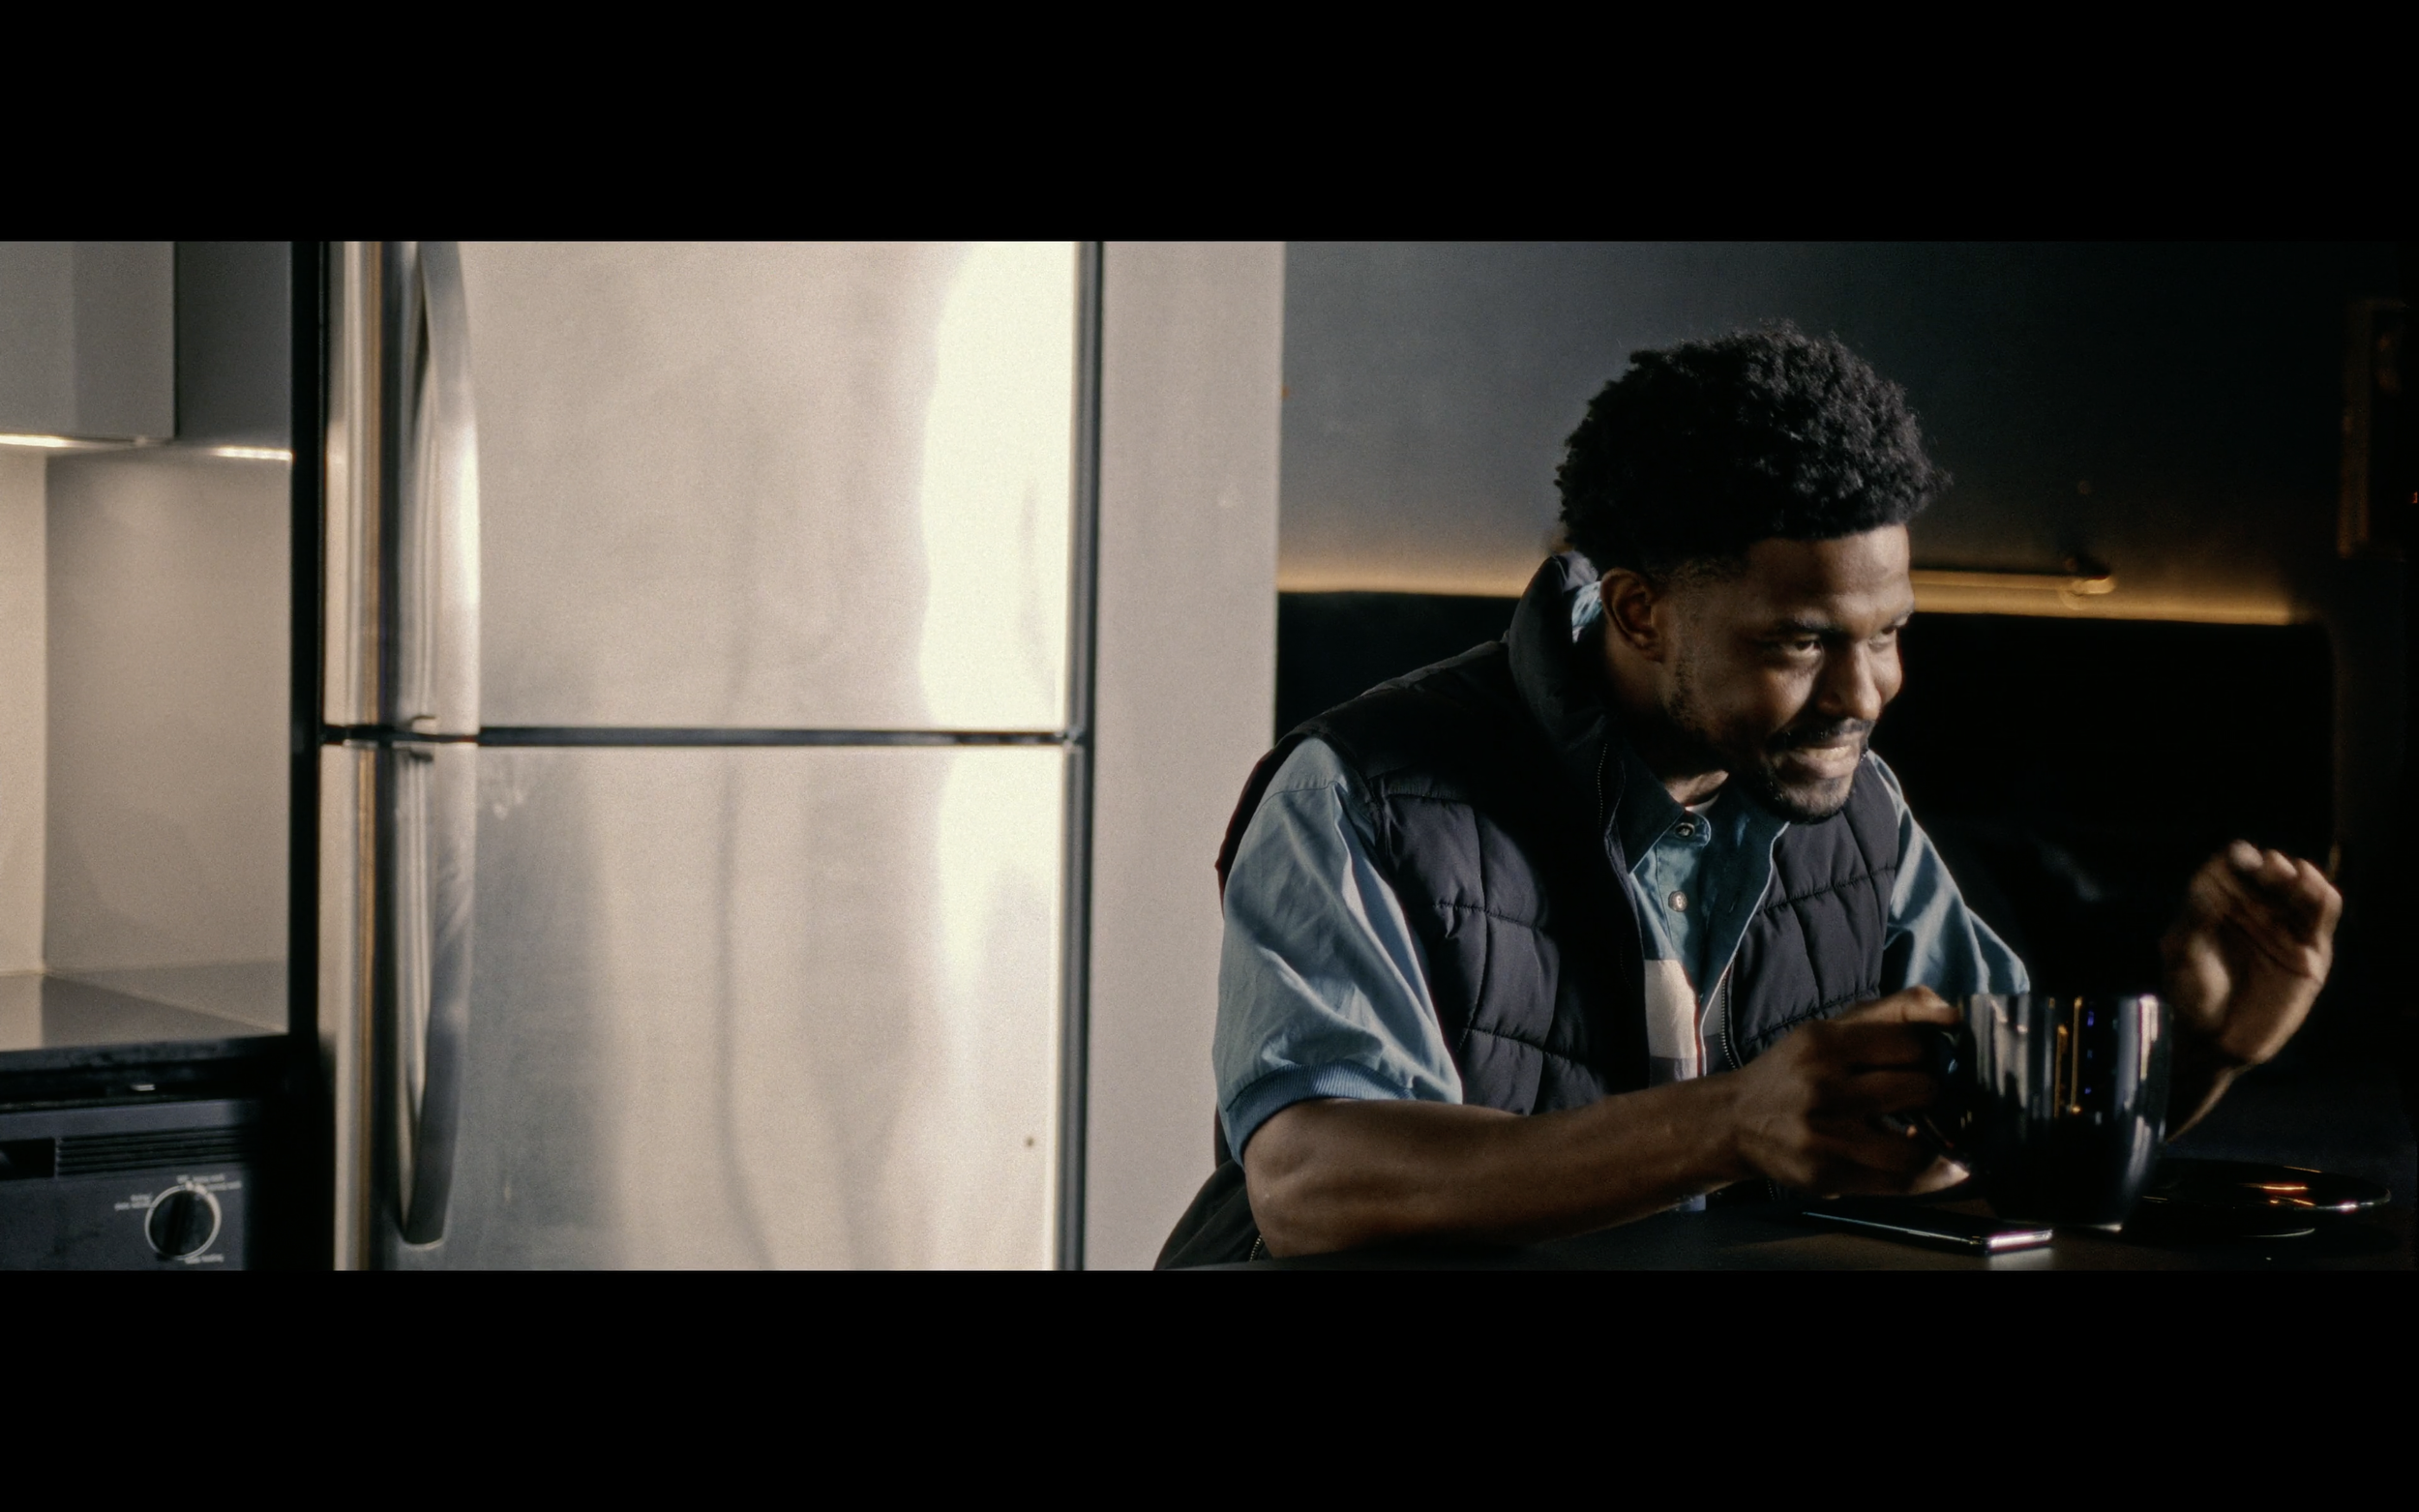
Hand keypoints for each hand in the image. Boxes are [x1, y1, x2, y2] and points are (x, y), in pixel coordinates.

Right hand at [1723, 987, 1969, 1197]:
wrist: (1735, 1121)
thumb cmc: (1795, 1072)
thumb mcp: (1832, 1030)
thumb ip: (1893, 1011)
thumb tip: (1953, 1012)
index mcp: (1824, 1043)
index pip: (1911, 1044)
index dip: (1927, 1055)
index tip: (1924, 1064)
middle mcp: (1822, 1088)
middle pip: (1920, 1089)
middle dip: (1930, 1094)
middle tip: (1923, 1099)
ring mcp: (1824, 1137)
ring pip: (1916, 1145)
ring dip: (1934, 1140)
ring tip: (1930, 1133)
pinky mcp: (1828, 1176)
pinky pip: (1901, 1181)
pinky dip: (1931, 1176)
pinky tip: (1942, 1167)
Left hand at [2161, 841, 2340, 1071]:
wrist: (2213, 1038)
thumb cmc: (2189, 994)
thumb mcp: (2182, 954)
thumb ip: (2194, 920)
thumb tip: (2206, 883)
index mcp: (2219, 902)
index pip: (2234, 867)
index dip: (2239, 858)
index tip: (2239, 859)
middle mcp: (2254, 909)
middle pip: (2270, 873)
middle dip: (2270, 865)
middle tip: (2268, 868)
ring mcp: (2283, 929)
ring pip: (2300, 891)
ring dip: (2300, 877)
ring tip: (2293, 875)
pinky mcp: (2308, 952)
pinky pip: (2321, 917)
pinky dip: (2323, 897)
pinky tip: (2315, 889)